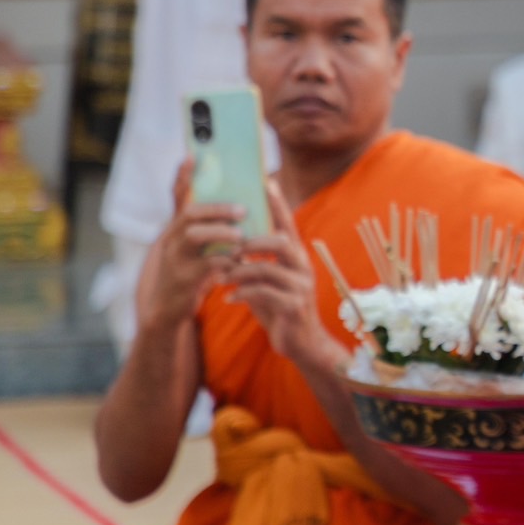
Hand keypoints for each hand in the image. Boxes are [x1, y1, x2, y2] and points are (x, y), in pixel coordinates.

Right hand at [140, 160, 243, 334]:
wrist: (167, 312)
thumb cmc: (187, 275)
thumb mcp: (192, 250)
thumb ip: (207, 229)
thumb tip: (237, 210)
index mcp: (175, 229)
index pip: (178, 197)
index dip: (183, 177)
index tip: (191, 156)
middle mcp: (170, 240)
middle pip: (190, 214)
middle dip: (218, 209)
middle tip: (243, 210)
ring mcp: (174, 259)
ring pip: (195, 236)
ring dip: (222, 233)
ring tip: (242, 236)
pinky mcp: (182, 280)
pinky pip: (207, 265)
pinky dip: (227, 261)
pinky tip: (240, 262)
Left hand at [221, 181, 343, 373]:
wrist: (302, 343)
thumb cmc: (280, 306)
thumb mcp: (270, 280)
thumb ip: (257, 261)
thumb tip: (233, 242)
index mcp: (296, 256)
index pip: (288, 224)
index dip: (277, 204)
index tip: (265, 181)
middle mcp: (302, 267)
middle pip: (281, 242)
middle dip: (252, 242)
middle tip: (229, 248)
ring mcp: (301, 287)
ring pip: (268, 269)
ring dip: (240, 271)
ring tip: (221, 276)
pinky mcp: (294, 307)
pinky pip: (264, 294)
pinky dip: (241, 294)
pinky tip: (227, 299)